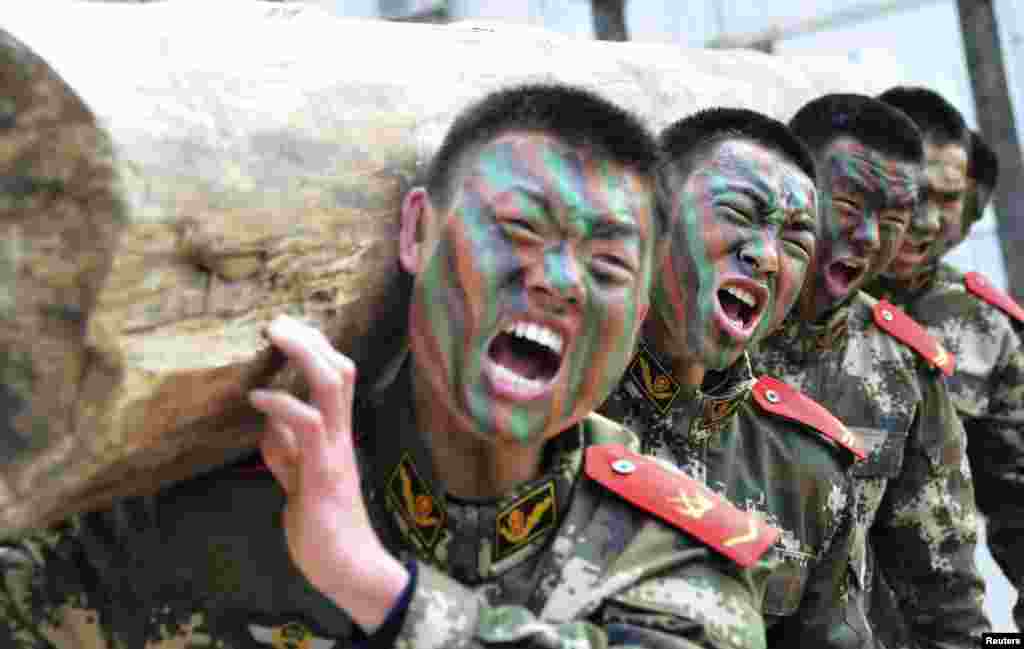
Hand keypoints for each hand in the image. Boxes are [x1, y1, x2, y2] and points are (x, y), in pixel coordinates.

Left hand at [249, 315, 408, 631]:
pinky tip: (258, 397)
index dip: (314, 347)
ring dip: (303, 355)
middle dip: (309, 339)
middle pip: (339, 370)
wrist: (348, 568)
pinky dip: (282, 405)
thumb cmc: (323, 526)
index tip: (285, 328)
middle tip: (276, 320)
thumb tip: (268, 418)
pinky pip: (309, 427)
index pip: (337, 377)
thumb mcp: (296, 478)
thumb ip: (285, 448)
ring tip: (274, 336)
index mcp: (337, 434)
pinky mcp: (323, 473)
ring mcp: (336, 451)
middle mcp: (342, 435)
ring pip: (331, 387)